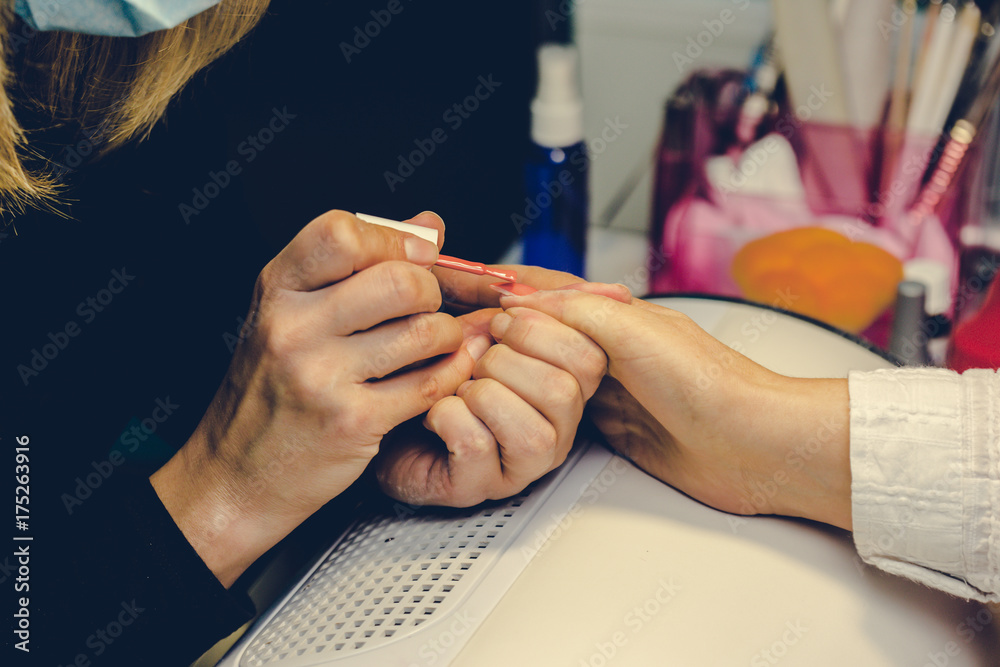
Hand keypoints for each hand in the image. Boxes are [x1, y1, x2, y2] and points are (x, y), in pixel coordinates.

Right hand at [151, 211, 486, 585]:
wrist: (237, 475)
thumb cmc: (273, 389)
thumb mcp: (295, 315)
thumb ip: (361, 265)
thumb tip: (430, 226)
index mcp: (277, 289)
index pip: (343, 232)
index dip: (395, 241)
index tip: (415, 258)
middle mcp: (292, 327)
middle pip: (400, 280)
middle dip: (432, 291)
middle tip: (427, 308)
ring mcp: (320, 377)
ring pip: (425, 331)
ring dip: (448, 336)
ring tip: (436, 344)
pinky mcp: (351, 423)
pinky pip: (430, 383)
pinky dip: (452, 374)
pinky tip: (444, 372)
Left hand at [376, 286, 611, 506]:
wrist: (378, 410)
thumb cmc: (428, 367)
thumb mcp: (471, 319)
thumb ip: (506, 297)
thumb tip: (532, 285)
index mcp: (562, 384)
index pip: (590, 356)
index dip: (543, 326)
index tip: (504, 317)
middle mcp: (553, 429)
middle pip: (565, 390)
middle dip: (506, 359)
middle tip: (476, 358)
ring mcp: (519, 465)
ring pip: (530, 430)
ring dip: (481, 393)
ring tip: (457, 389)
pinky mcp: (478, 486)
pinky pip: (477, 444)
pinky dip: (446, 415)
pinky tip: (434, 413)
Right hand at [494, 288, 852, 529]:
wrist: (751, 446)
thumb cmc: (711, 384)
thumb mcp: (635, 331)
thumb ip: (576, 313)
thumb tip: (524, 305)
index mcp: (617, 312)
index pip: (549, 291)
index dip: (510, 290)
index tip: (471, 295)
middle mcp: (611, 346)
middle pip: (542, 331)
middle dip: (504, 332)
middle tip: (467, 339)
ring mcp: (610, 386)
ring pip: (547, 369)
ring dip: (517, 369)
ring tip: (479, 368)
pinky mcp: (611, 425)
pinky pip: (561, 410)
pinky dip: (535, 405)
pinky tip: (515, 406)